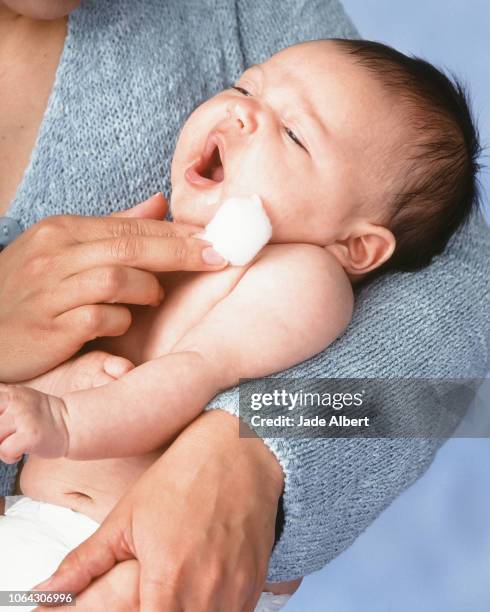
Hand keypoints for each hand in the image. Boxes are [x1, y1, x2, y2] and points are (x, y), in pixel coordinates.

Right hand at [0, 194, 226, 382]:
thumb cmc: (28, 292)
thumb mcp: (62, 250)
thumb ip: (112, 229)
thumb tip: (159, 204)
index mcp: (60, 230)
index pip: (129, 226)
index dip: (176, 234)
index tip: (212, 239)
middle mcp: (54, 254)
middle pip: (130, 246)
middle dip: (179, 252)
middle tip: (215, 257)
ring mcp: (50, 290)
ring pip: (117, 278)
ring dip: (147, 288)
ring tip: (156, 296)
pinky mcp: (50, 326)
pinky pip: (101, 317)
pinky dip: (121, 319)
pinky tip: (123, 322)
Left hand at [0, 384, 67, 462]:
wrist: (71, 424)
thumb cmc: (41, 416)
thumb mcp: (19, 398)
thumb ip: (2, 399)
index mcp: (10, 392)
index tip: (3, 425)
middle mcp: (15, 401)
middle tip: (6, 437)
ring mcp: (24, 417)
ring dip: (0, 446)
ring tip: (12, 445)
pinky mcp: (31, 435)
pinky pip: (5, 451)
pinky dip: (9, 457)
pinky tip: (19, 454)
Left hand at [33, 410, 284, 611]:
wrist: (239, 450)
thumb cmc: (183, 476)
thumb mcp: (127, 515)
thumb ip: (86, 562)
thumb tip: (46, 590)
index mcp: (169, 578)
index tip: (129, 608)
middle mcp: (207, 593)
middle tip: (151, 595)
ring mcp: (236, 590)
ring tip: (175, 592)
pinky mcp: (255, 583)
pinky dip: (215, 609)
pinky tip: (201, 589)